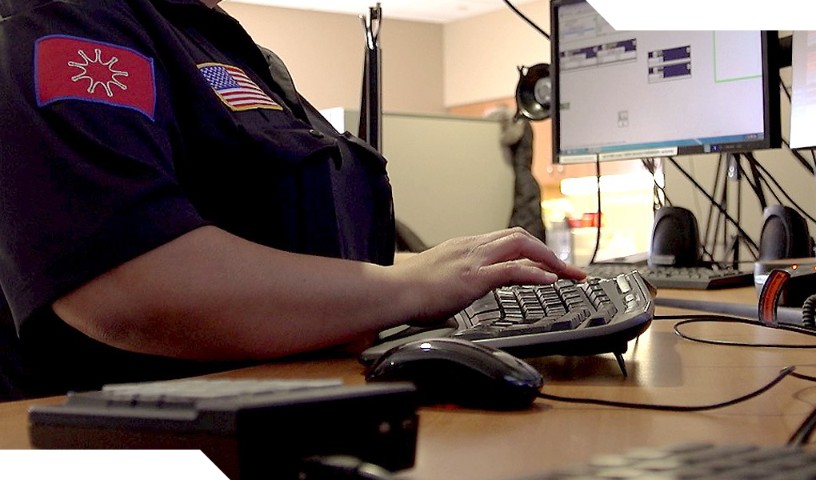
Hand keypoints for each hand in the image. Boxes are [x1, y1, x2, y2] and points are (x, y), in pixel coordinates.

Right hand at [389, 227, 585, 324]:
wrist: (391, 291)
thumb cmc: (405, 292)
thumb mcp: (436, 287)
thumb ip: (449, 293)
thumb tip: (450, 312)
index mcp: (463, 248)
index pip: (506, 241)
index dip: (531, 251)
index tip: (547, 265)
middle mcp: (471, 247)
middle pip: (520, 237)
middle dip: (549, 253)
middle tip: (569, 270)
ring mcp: (473, 259)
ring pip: (521, 247)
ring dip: (550, 260)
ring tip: (568, 275)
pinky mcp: (473, 276)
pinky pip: (511, 270)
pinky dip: (534, 273)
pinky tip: (550, 281)